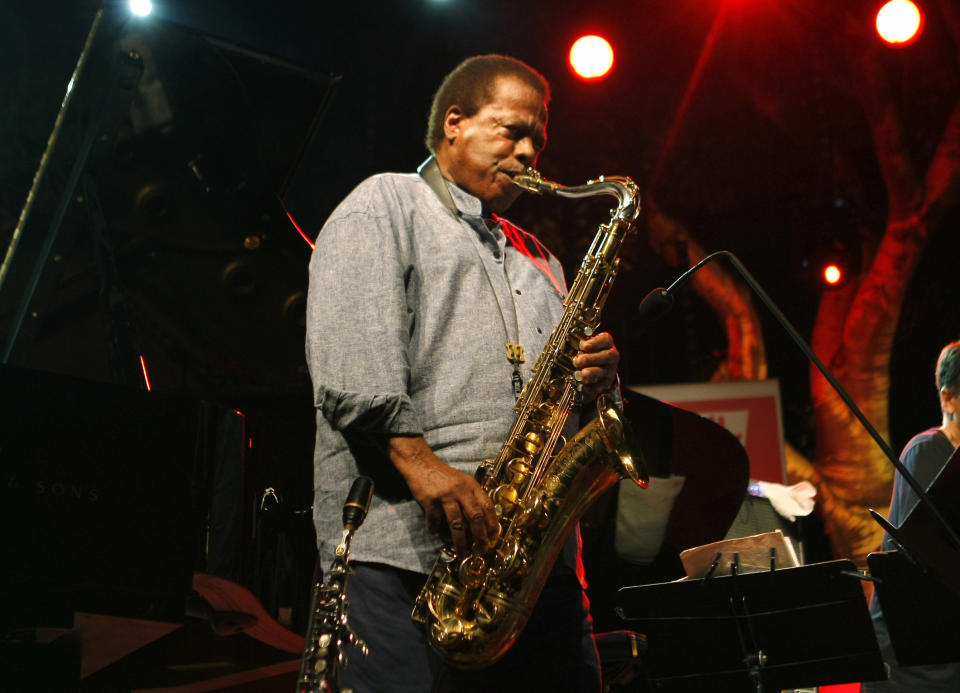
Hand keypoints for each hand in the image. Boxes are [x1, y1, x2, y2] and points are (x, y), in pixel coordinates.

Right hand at [388, 436, 498, 553]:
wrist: (421, 462)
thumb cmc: (443, 475)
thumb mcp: (462, 481)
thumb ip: (471, 497)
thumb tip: (479, 522)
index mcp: (471, 485)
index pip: (487, 505)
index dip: (492, 523)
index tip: (494, 537)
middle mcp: (460, 490)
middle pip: (474, 516)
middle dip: (480, 536)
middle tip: (482, 549)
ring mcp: (445, 495)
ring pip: (457, 523)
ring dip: (461, 541)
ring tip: (462, 552)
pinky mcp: (430, 500)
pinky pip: (435, 519)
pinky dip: (434, 528)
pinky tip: (434, 532)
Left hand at [574, 332, 619, 401]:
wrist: (594, 372)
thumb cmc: (585, 354)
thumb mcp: (582, 346)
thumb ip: (574, 339)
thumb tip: (557, 329)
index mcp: (605, 344)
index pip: (606, 340)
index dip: (596, 342)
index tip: (584, 346)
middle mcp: (610, 357)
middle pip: (607, 356)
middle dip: (592, 358)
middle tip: (578, 361)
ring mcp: (609, 371)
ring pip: (604, 371)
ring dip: (592, 372)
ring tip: (582, 374)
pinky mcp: (605, 383)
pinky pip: (601, 386)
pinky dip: (592, 387)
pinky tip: (584, 387)